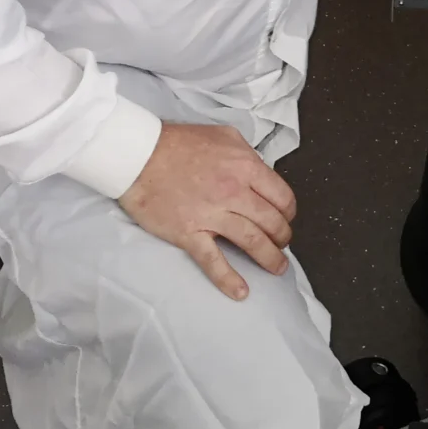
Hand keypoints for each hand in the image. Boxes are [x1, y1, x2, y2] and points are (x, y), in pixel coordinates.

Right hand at [118, 122, 296, 299]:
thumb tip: (259, 170)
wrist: (139, 155)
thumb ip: (246, 154)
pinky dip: (228, 279)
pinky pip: (213, 260)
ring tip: (277, 268)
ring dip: (269, 258)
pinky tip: (241, 292)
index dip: (288, 211)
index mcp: (245, 167)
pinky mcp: (189, 233)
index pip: (281, 196)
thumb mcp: (224, 136)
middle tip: (282, 243)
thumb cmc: (179, 143)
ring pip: (252, 241)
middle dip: (282, 236)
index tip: (286, 218)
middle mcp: (234, 192)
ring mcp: (212, 215)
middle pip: (271, 221)